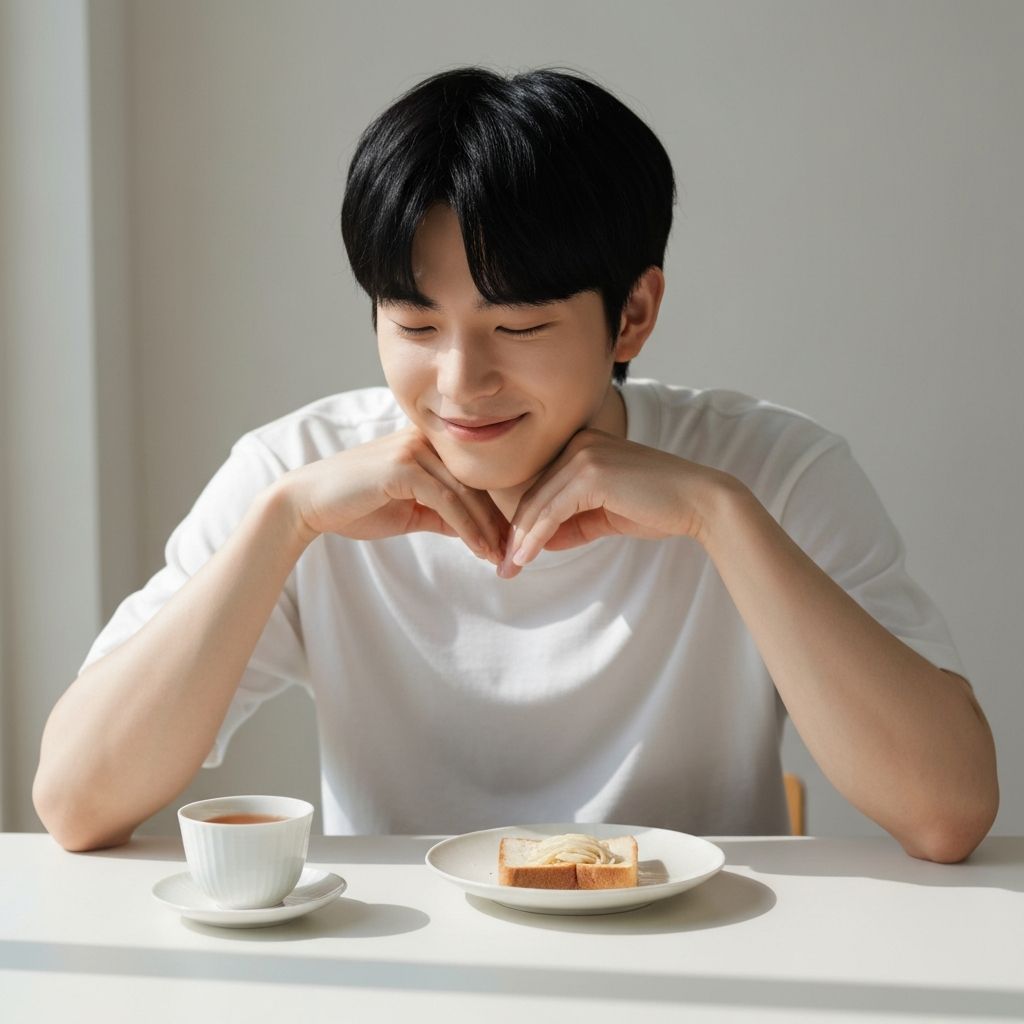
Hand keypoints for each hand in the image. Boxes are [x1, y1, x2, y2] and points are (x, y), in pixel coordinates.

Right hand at [282, 426, 508, 563]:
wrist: (309, 503)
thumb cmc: (357, 505)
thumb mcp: (409, 511)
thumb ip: (441, 514)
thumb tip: (476, 531)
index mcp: (426, 443)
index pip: (472, 474)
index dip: (494, 507)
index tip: (510, 538)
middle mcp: (423, 438)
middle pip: (475, 481)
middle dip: (497, 520)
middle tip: (514, 551)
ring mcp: (412, 448)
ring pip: (465, 491)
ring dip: (487, 528)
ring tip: (500, 555)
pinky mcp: (403, 466)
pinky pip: (447, 499)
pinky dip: (467, 527)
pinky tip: (479, 548)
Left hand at [498, 428, 718, 578]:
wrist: (699, 502)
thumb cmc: (657, 507)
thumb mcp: (606, 515)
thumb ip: (572, 523)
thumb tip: (539, 541)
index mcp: (582, 445)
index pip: (542, 487)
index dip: (524, 523)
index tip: (513, 554)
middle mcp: (578, 442)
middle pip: (534, 494)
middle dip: (515, 534)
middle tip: (504, 567)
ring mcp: (584, 454)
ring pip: (538, 503)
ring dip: (520, 540)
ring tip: (510, 569)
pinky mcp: (591, 473)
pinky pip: (552, 511)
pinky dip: (535, 537)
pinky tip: (525, 558)